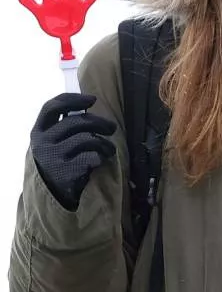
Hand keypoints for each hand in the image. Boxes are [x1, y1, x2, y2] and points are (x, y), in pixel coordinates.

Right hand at [30, 93, 117, 210]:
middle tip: (112, 128)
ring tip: (109, 149)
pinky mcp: (64, 172)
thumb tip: (89, 104)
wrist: (51, 192)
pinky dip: (99, 157)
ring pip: (86, 139)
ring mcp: (52, 158)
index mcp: (39, 130)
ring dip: (104, 143)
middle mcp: (42, 142)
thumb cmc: (59, 159)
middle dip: (99, 122)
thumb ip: (65, 124)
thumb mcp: (54, 140)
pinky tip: (99, 161)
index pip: (52, 107)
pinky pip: (90, 157)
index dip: (73, 100)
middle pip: (76, 122)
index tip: (93, 99)